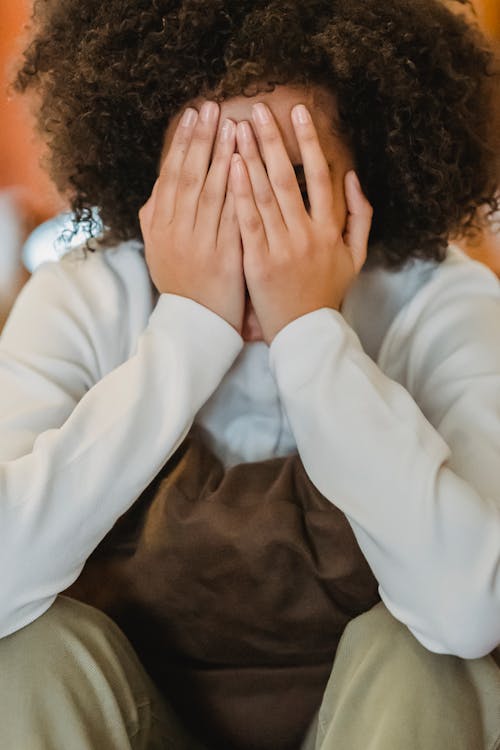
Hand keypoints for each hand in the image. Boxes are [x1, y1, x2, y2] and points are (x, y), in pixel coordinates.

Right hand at [139, 101, 244, 333]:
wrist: (196, 325)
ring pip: (210, 192)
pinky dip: (238, 189)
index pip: (171, 176)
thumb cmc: (182, 286)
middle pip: (189, 177)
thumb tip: (156, 190)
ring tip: (233, 125)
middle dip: (201, 140)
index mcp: (160, 227)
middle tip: (212, 107)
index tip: (194, 115)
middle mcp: (176, 232)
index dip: (182, 143)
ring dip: (221, 156)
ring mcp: (200, 244)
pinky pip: (231, 217)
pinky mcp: (224, 257)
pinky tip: (247, 166)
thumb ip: (156, 219)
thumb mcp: (158, 252)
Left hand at [229, 102, 372, 343]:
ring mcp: (281, 247)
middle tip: (257, 109)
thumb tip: (352, 177)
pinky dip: (239, 193)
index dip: (309, 143)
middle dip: (272, 141)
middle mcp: (307, 234)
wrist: (305, 331)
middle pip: (288, 179)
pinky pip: (247, 221)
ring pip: (265, 195)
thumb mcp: (355, 256)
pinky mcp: (257, 262)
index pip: (321, 177)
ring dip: (251, 158)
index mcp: (331, 230)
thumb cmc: (328, 292)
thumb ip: (360, 215)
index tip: (298, 113)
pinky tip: (231, 167)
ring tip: (237, 128)